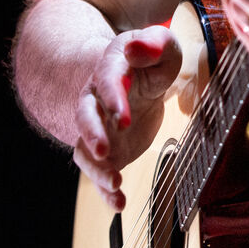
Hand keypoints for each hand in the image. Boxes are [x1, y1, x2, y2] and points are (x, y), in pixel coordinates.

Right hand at [72, 25, 182, 210]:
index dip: (113, 98)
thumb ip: (154, 44)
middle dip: (92, 134)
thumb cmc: (153, 61)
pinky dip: (105, 188)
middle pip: (85, 115)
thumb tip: (136, 47)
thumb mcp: (163, 48)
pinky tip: (118, 203)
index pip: (107, 80)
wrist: (141, 79)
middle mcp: (96, 98)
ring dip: (96, 168)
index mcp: (111, 68)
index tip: (123, 116)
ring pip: (85, 148)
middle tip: (104, 151)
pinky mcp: (108, 149)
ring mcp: (99, 127)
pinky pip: (99, 171)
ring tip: (115, 183)